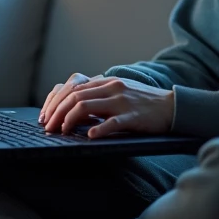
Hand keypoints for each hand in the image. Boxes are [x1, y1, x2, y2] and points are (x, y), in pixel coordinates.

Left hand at [39, 73, 173, 137]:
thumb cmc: (143, 102)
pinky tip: (89, 136)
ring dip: (69, 120)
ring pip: (86, 106)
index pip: (72, 88)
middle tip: (49, 128)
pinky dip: (98, 129)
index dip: (55, 103)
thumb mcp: (118, 92)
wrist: (171, 106)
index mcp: (106, 82)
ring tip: (62, 132)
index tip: (46, 117)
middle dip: (56, 113)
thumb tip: (72, 106)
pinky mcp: (133, 116)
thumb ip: (98, 95)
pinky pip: (112, 122)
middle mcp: (111, 88)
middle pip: (74, 97)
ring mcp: (122, 101)